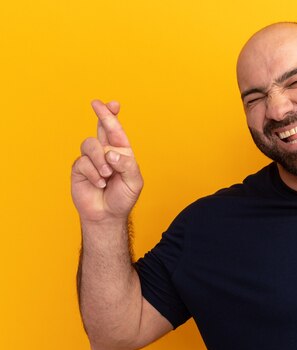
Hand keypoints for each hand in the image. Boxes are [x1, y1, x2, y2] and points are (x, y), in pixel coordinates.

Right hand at [71, 100, 142, 223]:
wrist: (107, 215)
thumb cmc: (123, 197)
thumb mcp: (134, 182)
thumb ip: (127, 165)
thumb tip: (111, 153)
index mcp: (121, 152)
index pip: (116, 131)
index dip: (113, 115)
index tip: (113, 103)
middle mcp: (105, 152)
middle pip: (101, 128)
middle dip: (101, 114)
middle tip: (97, 104)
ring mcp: (91, 159)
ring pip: (90, 144)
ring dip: (100, 159)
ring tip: (107, 175)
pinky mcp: (79, 168)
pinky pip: (83, 162)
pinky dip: (93, 173)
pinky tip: (99, 183)